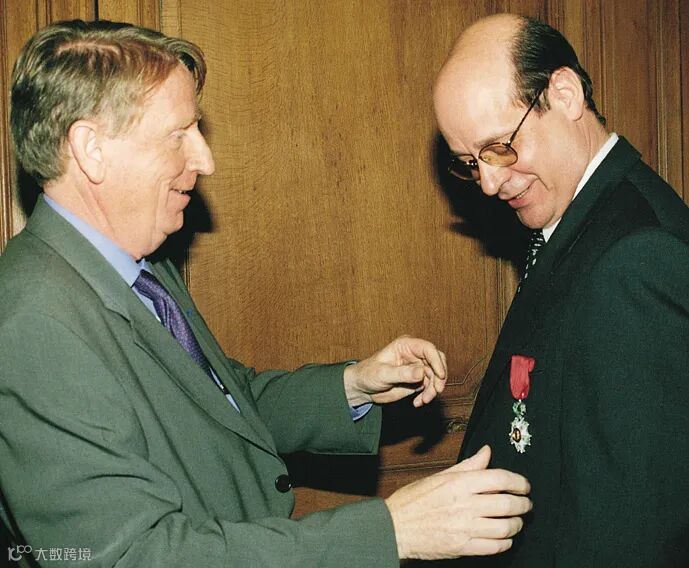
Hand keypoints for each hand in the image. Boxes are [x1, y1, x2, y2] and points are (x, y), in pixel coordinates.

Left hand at [343, 336, 446, 406]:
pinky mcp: (418, 380)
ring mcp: (417, 367)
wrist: (363, 388)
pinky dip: (428, 395)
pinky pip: (430, 387)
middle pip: (437, 361)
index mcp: (406, 345)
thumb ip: (402, 373)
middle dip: (439, 377)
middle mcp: (414, 355)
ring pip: (436, 376)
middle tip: (436, 391)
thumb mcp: (383, 374)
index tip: (440, 375)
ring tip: (423, 400)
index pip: (428, 349)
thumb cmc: (368, 374)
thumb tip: (422, 372)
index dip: (437, 361)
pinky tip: (418, 402)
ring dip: (433, 389)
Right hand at [385, 445, 531, 559]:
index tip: (524, 485)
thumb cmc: (414, 501)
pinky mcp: (463, 547)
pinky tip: (504, 537)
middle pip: (507, 504)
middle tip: (526, 504)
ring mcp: (464, 528)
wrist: (395, 528)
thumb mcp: (440, 477)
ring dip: (517, 524)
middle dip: (523, 504)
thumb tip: (486, 451)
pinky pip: (494, 547)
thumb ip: (468, 466)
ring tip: (516, 521)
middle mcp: (464, 505)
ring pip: (505, 527)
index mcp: (458, 483)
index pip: (499, 478)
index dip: (518, 482)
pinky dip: (505, 542)